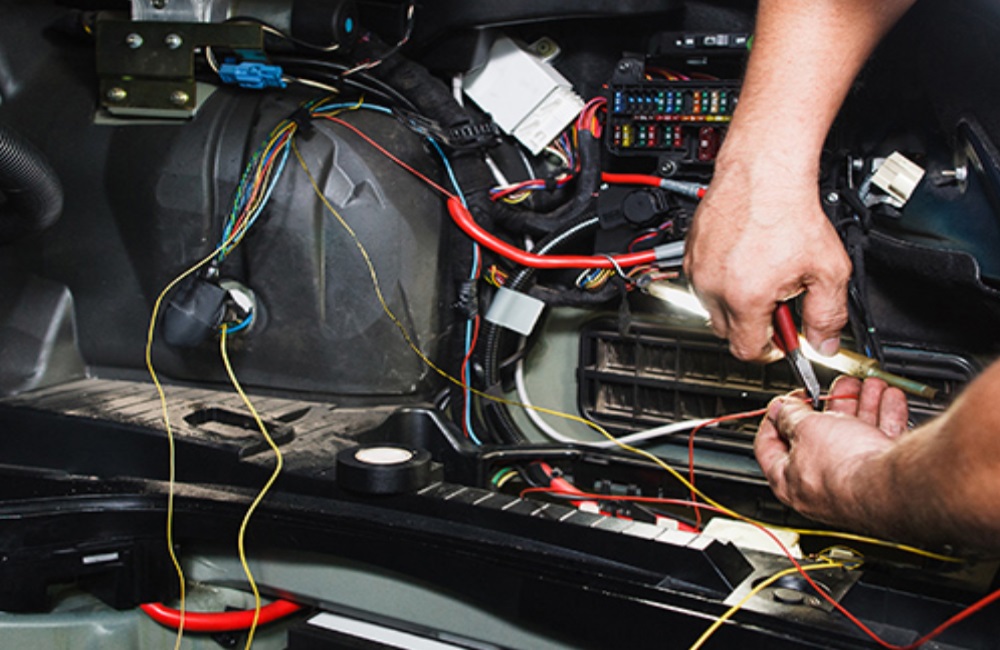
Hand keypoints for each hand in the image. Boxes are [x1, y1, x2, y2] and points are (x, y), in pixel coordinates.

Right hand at [683, 154, 851, 361]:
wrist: (763, 171)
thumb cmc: (790, 211)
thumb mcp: (828, 269)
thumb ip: (828, 314)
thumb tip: (824, 343)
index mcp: (745, 298)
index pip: (748, 350)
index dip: (771, 349)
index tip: (782, 339)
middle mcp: (713, 286)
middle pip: (727, 332)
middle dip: (753, 324)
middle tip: (778, 302)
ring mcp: (697, 269)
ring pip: (712, 307)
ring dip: (735, 302)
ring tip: (762, 274)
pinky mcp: (690, 252)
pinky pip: (702, 281)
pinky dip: (721, 279)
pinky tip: (745, 259)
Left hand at [755, 376, 907, 527]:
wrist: (893, 486)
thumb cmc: (843, 468)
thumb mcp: (805, 428)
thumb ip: (790, 415)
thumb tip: (779, 409)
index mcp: (789, 481)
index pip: (769, 447)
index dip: (774, 419)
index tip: (783, 403)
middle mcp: (820, 486)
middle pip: (818, 437)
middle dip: (829, 406)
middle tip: (833, 390)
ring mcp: (853, 484)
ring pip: (853, 435)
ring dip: (861, 404)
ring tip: (867, 386)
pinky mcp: (882, 479)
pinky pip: (879, 442)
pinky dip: (884, 417)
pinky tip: (889, 398)